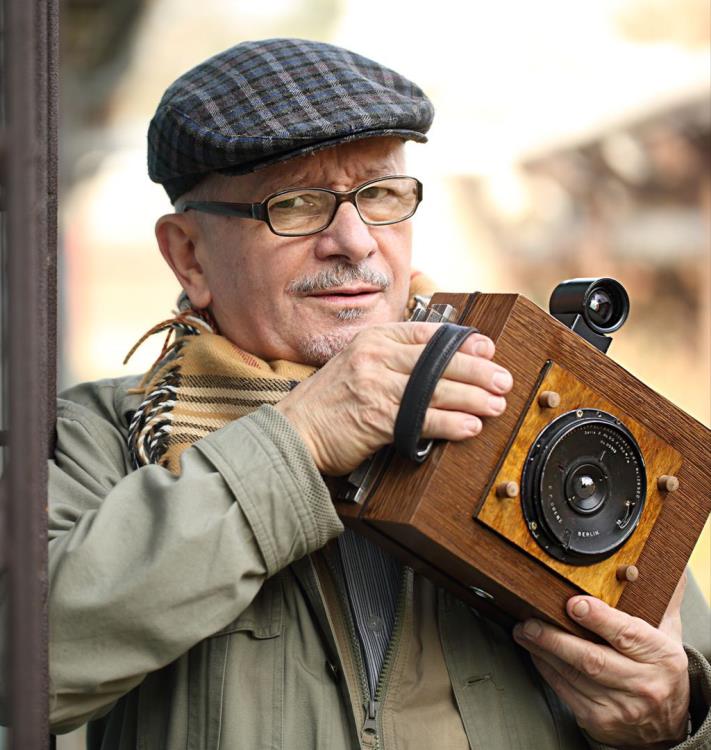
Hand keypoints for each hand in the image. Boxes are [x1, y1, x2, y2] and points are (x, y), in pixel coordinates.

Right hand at [274, 321, 511, 474]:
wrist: (294, 430)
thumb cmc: (328, 401)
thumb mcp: (357, 364)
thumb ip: (392, 359)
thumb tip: (435, 365)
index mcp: (374, 339)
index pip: (428, 335)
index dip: (463, 343)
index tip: (487, 349)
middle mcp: (376, 357)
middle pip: (438, 362)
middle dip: (477, 371)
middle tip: (502, 380)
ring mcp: (375, 385)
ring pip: (436, 389)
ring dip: (472, 398)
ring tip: (495, 404)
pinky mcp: (376, 417)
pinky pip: (423, 419)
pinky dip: (450, 424)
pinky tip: (469, 427)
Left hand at [513, 574, 689, 748]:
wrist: (668, 728)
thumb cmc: (662, 673)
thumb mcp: (669, 636)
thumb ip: (662, 602)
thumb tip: (667, 568)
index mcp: (661, 657)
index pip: (627, 634)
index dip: (598, 618)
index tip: (574, 604)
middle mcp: (643, 684)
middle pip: (592, 659)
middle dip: (555, 638)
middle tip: (530, 621)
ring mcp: (620, 706)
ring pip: (572, 675)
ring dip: (542, 650)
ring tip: (524, 631)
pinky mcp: (599, 720)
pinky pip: (564, 690)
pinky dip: (546, 668)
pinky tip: (536, 653)